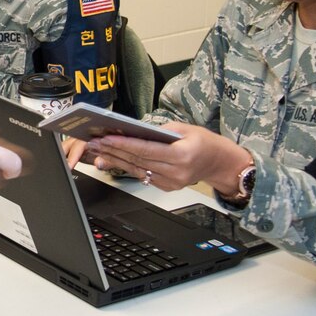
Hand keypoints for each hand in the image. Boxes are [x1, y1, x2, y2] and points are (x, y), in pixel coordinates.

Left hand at [77, 123, 248, 193]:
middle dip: (114, 150)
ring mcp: (171, 183)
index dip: (124, 144)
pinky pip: (143, 176)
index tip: (106, 138)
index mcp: (182, 155)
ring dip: (116, 160)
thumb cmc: (205, 142)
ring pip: (137, 170)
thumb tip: (135, 131)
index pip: (146, 150)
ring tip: (98, 150)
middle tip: (95, 142)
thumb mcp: (187, 128)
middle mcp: (176, 172)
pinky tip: (113, 160)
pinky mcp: (167, 187)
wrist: (220, 163)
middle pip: (138, 161)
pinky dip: (127, 167)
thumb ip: (161, 131)